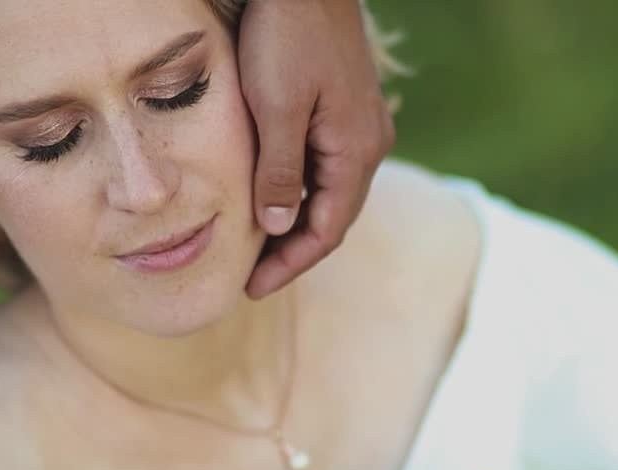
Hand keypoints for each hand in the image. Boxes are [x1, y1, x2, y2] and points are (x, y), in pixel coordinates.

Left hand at [238, 0, 395, 297]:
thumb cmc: (289, 34)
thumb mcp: (277, 107)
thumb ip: (279, 171)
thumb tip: (276, 227)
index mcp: (357, 152)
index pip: (327, 231)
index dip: (290, 265)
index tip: (250, 286)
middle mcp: (369, 145)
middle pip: (332, 218)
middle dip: (292, 251)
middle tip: (249, 275)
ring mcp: (361, 127)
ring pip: (328, 194)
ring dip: (295, 223)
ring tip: (255, 247)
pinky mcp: (347, 110)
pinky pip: (326, 167)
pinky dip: (300, 191)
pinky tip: (272, 196)